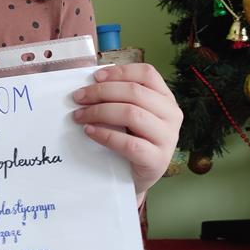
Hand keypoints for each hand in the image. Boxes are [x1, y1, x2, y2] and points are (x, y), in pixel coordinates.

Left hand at [72, 63, 182, 198]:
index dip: (120, 72)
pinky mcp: (157, 160)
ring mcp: (167, 138)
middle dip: (101, 92)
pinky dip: (105, 135)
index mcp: (166, 98)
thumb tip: (88, 85)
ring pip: (132, 114)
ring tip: (80, 116)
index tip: (95, 77)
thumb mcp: (130, 115)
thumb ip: (118, 98)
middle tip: (78, 98)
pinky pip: (129, 143)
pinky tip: (90, 132)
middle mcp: (172, 115)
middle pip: (135, 92)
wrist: (135, 177)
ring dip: (100, 111)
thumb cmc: (130, 140)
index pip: (147, 73)